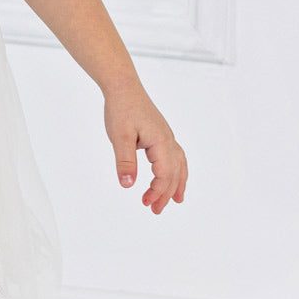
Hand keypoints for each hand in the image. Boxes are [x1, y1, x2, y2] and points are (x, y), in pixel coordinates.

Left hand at [103, 82, 187, 213]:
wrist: (123, 87)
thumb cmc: (121, 109)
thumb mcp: (119, 137)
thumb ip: (124, 161)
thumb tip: (128, 185)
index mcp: (161, 141)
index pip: (165, 173)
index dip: (157, 191)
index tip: (144, 203)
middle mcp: (168, 140)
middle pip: (174, 172)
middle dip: (166, 193)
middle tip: (155, 211)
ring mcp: (167, 137)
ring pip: (178, 165)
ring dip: (176, 184)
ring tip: (177, 201)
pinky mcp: (161, 135)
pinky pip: (175, 157)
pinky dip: (176, 171)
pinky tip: (172, 177)